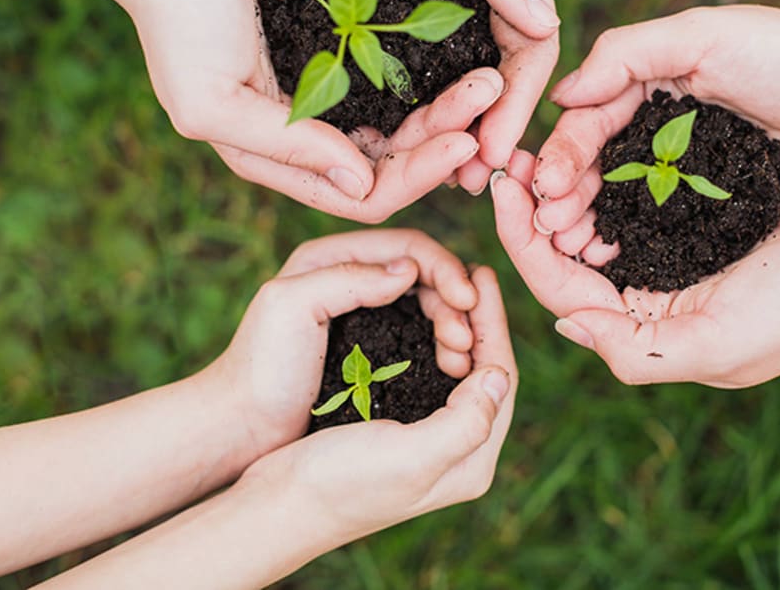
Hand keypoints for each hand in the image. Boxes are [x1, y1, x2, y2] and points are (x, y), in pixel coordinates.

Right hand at [127, 0, 503, 221]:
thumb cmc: (177, 17)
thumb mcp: (211, 99)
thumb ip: (285, 147)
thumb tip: (363, 184)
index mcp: (280, 155)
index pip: (365, 192)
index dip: (417, 176)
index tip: (464, 141)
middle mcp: (312, 130)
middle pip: (397, 156)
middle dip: (446, 135)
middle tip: (491, 96)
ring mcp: (332, 84)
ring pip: (407, 113)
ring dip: (449, 101)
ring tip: (489, 74)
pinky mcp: (346, 39)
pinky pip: (401, 67)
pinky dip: (433, 66)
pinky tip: (466, 48)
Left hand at [177, 0, 559, 185]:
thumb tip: (545, 26)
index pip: (530, 45)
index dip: (520, 102)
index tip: (499, 152)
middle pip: (492, 78)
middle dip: (487, 130)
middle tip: (471, 182)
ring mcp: (421, 11)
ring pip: (447, 88)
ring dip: (446, 133)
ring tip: (435, 176)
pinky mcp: (374, 21)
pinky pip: (399, 80)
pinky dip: (402, 115)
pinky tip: (390, 147)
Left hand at [204, 229, 486, 460]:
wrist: (239, 427)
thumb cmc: (259, 369)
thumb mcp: (291, 308)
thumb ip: (348, 278)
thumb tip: (409, 269)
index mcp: (331, 257)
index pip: (407, 245)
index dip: (443, 268)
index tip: (467, 302)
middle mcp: (351, 277)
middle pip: (423, 274)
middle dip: (453, 301)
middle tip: (465, 340)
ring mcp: (363, 313)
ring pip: (426, 305)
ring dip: (452, 325)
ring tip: (462, 358)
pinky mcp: (371, 347)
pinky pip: (419, 334)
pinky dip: (440, 345)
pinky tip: (452, 366)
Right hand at [237, 265, 515, 541]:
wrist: (278, 507)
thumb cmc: (339, 484)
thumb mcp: (411, 457)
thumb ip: (467, 421)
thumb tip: (501, 374)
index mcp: (471, 461)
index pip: (501, 377)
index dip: (494, 322)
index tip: (482, 273)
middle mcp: (458, 454)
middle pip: (485, 372)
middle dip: (479, 320)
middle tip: (467, 273)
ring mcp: (429, 443)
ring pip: (459, 372)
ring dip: (455, 328)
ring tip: (446, 289)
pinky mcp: (399, 431)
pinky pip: (430, 376)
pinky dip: (428, 342)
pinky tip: (417, 317)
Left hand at [493, 149, 779, 385]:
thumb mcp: (714, 346)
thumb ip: (633, 349)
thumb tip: (564, 326)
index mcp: (651, 333)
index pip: (564, 291)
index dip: (523, 243)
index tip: (499, 190)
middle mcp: (657, 299)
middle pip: (572, 257)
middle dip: (536, 213)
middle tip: (511, 161)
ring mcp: (679, 258)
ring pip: (600, 225)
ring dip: (567, 191)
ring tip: (542, 150)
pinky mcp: (703, 218)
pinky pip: (639, 197)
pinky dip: (610, 175)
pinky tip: (592, 143)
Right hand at [531, 6, 779, 234]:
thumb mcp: (707, 34)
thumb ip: (628, 52)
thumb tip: (562, 94)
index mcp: (662, 78)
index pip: (593, 115)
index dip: (564, 150)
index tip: (540, 186)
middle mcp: (673, 123)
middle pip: (603, 162)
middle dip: (569, 193)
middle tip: (546, 228)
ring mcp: (699, 167)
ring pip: (631, 198)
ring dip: (595, 220)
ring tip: (571, 249)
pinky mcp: (727, 203)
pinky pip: (671, 223)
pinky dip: (638, 238)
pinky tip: (615, 258)